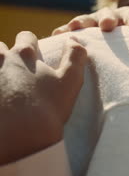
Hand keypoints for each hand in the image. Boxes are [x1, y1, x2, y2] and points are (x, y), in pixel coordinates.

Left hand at [0, 32, 86, 164]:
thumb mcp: (70, 81)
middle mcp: (1, 61)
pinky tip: (4, 100)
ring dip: (0, 70)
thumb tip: (73, 39)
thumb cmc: (48, 108)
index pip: (26, 37)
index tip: (36, 54)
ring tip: (8, 85)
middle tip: (18, 72)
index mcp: (24, 55)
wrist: (19, 138)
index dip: (32, 43)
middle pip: (0, 48)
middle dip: (8, 55)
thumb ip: (75, 56)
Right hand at [51, 6, 128, 34]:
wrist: (116, 41)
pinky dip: (65, 31)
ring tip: (75, 28)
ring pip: (87, 20)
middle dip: (108, 19)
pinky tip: (57, 34)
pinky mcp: (80, 32)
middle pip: (109, 14)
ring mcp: (93, 23)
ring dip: (81, 22)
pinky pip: (71, 30)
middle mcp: (111, 17)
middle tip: (108, 25)